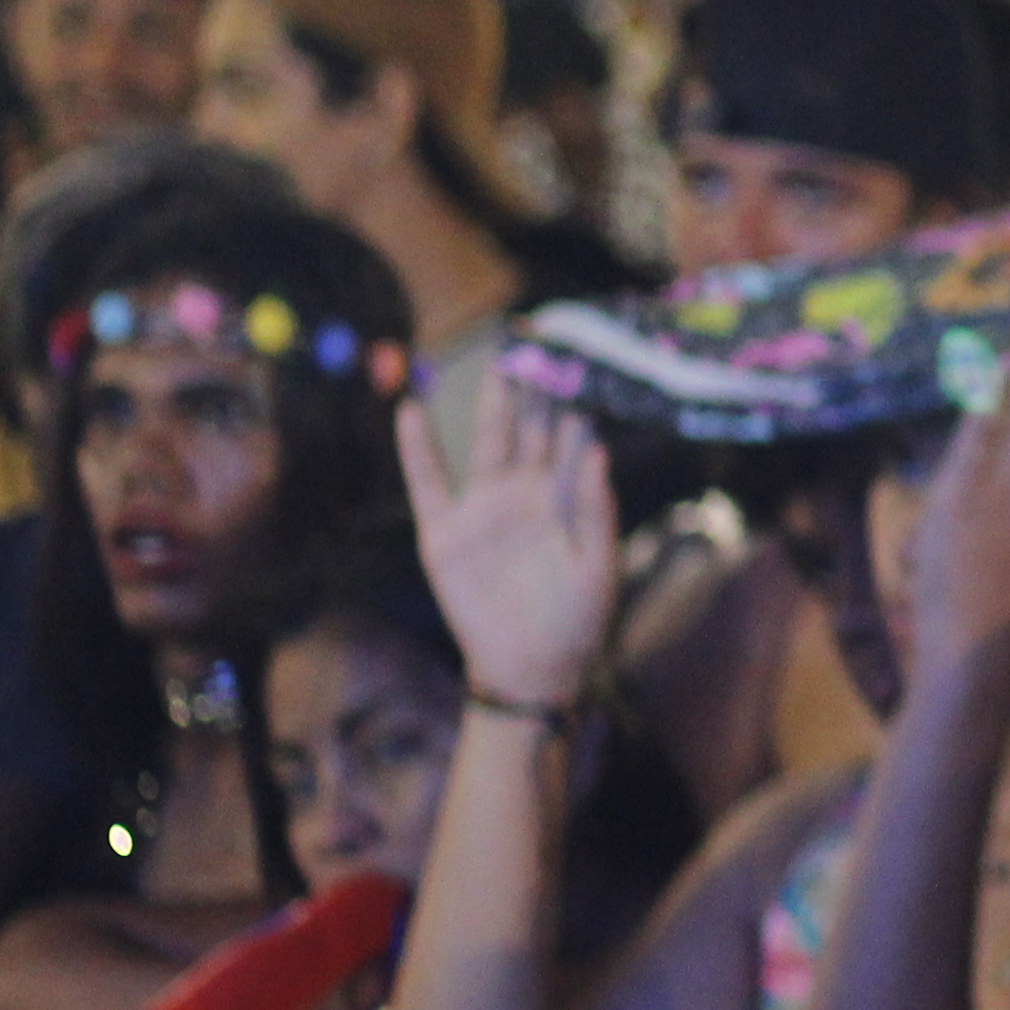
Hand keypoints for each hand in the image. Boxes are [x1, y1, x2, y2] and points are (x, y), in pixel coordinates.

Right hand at [402, 372, 618, 712]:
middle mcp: (523, 493)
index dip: (576, 401)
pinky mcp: (445, 534)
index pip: (571, 438)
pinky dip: (417, 450)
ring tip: (497, 363)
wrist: (531, 669)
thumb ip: (594, 508)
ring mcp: (482, 509)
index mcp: (564, 498)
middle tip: (542, 340)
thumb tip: (597, 449)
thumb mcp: (598, 565)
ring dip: (492, 405)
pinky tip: (411, 413)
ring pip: (487, 443)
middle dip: (536, 387)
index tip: (584, 358)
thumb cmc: (575, 619)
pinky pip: (428, 484)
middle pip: (529, 428)